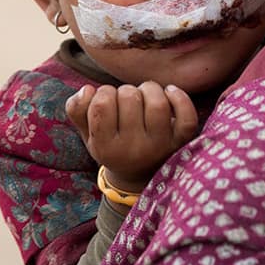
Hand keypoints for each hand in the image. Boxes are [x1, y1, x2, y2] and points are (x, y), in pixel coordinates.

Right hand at [65, 81, 197, 192]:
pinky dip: (179, 97)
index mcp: (106, 148)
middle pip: (130, 97)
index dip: (103, 93)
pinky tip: (169, 92)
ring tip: (144, 96)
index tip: (106, 100)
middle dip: (126, 91)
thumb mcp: (89, 134)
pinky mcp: (181, 141)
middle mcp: (134, 149)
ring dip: (149, 89)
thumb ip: (78, 111)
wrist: (141, 175)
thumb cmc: (113, 145)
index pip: (102, 105)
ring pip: (157, 102)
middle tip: (126, 101)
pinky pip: (186, 115)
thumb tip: (86, 89)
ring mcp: (161, 146)